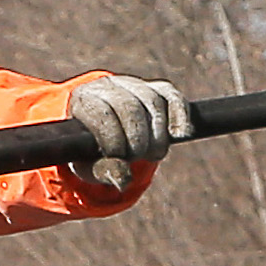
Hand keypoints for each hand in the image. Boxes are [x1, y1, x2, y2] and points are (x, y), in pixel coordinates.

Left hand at [66, 74, 194, 178]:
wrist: (105, 132)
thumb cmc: (94, 151)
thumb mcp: (91, 164)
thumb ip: (105, 170)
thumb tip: (124, 181)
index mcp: (83, 101)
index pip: (104, 114)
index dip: (115, 139)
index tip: (119, 157)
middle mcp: (107, 86)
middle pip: (130, 107)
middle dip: (138, 139)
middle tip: (139, 158)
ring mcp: (133, 84)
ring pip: (152, 102)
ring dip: (158, 134)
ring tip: (154, 154)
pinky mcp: (157, 88)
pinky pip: (172, 96)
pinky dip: (179, 115)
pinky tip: (181, 134)